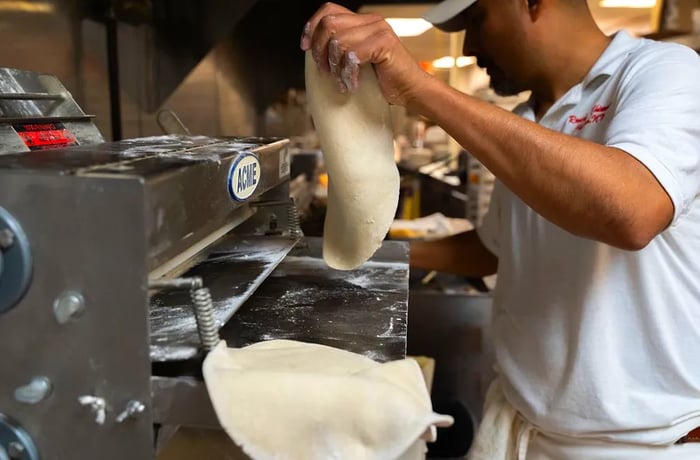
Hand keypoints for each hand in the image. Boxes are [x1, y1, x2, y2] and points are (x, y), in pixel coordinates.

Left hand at [300, 2, 432, 106]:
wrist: (411, 91)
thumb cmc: (384, 80)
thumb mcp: (356, 61)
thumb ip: (340, 49)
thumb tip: (312, 49)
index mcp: (362, 22)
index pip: (328, 11)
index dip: (311, 27)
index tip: (305, 47)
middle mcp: (370, 21)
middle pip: (328, 24)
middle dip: (319, 50)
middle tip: (326, 71)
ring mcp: (379, 30)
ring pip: (338, 41)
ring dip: (335, 67)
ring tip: (343, 82)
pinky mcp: (384, 43)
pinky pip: (353, 55)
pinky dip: (349, 73)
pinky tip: (354, 84)